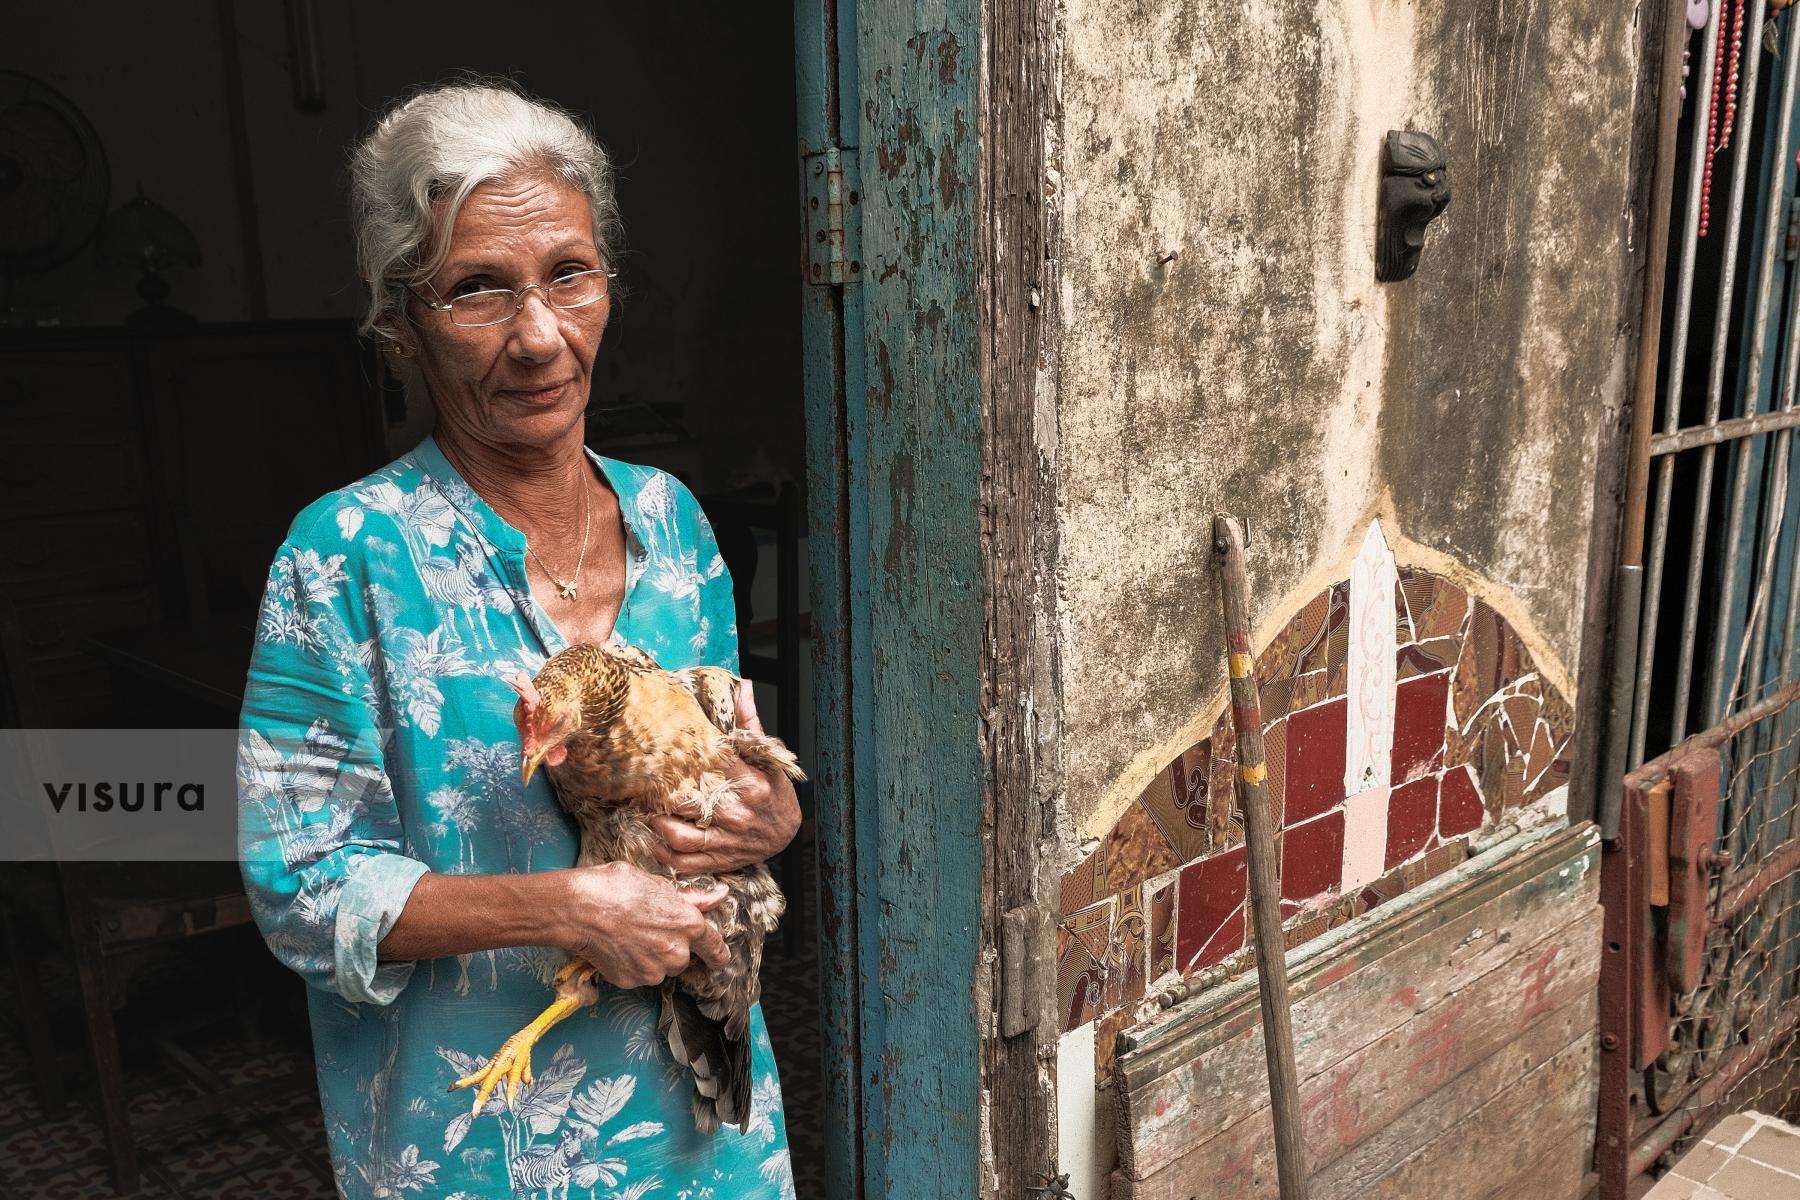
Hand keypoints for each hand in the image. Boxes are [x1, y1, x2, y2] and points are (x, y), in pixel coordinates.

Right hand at [554, 861, 730, 986]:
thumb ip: (692, 897)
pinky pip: (638, 975)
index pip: (716, 949)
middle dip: (671, 947)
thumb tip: (720, 896)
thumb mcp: (658, 884)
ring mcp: (653, 971)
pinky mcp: (631, 981)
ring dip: (651, 957)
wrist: (578, 908)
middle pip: (683, 957)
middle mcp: (676, 952)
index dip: (718, 954)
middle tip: (648, 929)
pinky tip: (617, 946)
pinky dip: (631, 965)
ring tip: (628, 934)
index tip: (718, 958)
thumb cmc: (616, 887)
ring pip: (660, 968)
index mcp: (689, 925)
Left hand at [649, 680, 800, 874]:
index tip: (664, 749)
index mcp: (749, 783)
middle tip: (644, 781)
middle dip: (662, 792)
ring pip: (678, 835)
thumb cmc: (773, 792)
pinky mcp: (717, 860)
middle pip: (686, 801)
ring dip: (657, 823)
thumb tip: (742, 686)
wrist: (788, 834)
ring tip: (648, 809)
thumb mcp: (767, 756)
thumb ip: (748, 723)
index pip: (708, 765)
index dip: (682, 756)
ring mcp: (725, 840)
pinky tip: (654, 839)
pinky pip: (682, 862)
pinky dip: (662, 853)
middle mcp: (736, 813)